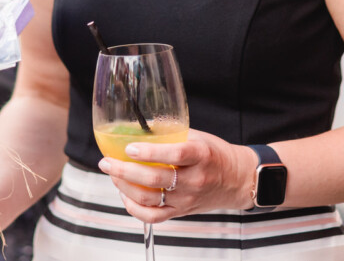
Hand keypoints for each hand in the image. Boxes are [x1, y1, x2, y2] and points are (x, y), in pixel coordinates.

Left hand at [97, 129, 254, 222]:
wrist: (237, 180)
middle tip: (106, 162)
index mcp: (201, 155)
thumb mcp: (197, 137)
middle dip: (124, 171)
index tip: (129, 147)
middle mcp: (194, 179)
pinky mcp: (182, 212)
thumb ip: (171, 133)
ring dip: (124, 187)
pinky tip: (126, 195)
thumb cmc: (215, 154)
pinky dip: (135, 208)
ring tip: (113, 175)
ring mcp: (187, 199)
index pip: (174, 155)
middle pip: (154, 179)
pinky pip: (153, 217)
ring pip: (150, 199)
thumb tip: (138, 126)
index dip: (149, 152)